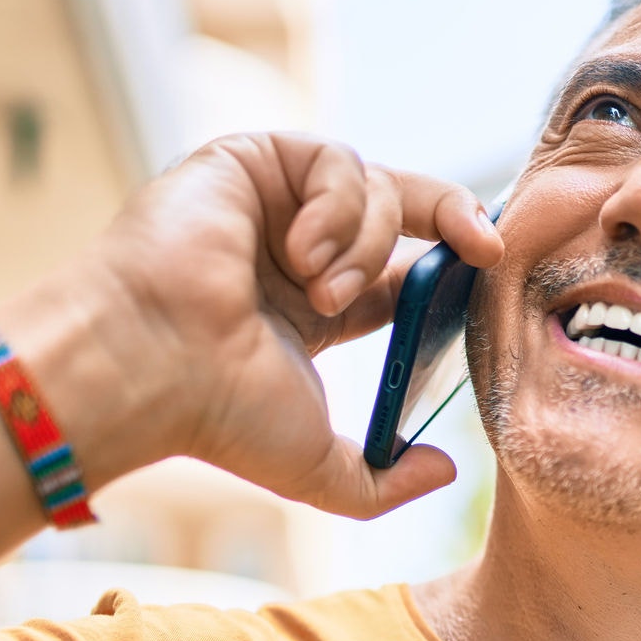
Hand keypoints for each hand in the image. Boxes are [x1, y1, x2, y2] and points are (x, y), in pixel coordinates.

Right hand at [0, 134, 502, 517]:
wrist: (148, 366)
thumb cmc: (215, 414)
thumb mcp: (319, 466)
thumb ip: (386, 480)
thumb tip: (447, 472)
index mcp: (317, 307)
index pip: (405, 272)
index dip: (453, 268)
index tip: (492, 271)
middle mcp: (297, 249)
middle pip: (405, 210)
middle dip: (454, 220)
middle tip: (487, 248)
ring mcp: (273, 202)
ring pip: (377, 189)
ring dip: (367, 245)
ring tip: (322, 293)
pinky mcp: (248, 160)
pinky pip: (335, 161)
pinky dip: (337, 209)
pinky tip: (301, 255)